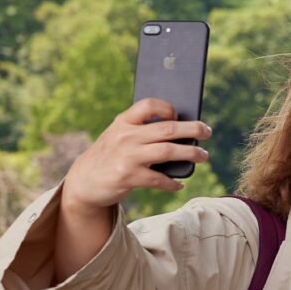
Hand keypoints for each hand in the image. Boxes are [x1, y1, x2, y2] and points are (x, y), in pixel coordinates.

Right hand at [60, 98, 210, 211]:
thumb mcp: (118, 136)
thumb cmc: (109, 156)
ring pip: (168, 151)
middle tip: (207, 131)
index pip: (148, 105)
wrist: (83, 182)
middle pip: (167, 129)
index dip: (167, 107)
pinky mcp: (128, 177)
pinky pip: (158, 179)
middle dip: (192, 129)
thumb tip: (180, 130)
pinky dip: (172, 182)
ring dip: (190, 153)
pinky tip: (179, 184)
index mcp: (123, 122)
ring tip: (203, 156)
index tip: (178, 114)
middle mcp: (126, 136)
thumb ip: (140, 131)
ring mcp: (127, 157)